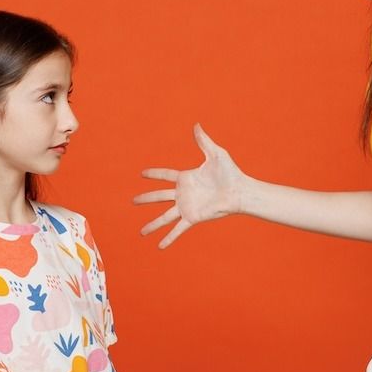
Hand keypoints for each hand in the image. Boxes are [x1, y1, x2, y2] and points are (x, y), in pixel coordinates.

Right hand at [133, 124, 245, 247]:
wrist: (239, 191)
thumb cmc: (230, 172)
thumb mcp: (215, 154)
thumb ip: (203, 141)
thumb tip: (196, 125)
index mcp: (186, 178)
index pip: (165, 175)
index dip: (154, 174)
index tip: (142, 173)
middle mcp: (183, 194)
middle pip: (159, 196)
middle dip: (145, 199)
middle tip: (132, 201)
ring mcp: (186, 207)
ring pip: (164, 217)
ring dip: (152, 225)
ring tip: (141, 233)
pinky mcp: (192, 218)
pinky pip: (177, 229)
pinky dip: (169, 238)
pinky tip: (160, 246)